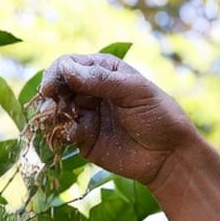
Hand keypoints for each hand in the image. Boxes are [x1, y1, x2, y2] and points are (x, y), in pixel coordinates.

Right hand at [36, 53, 199, 189]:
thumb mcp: (134, 91)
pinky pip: (65, 133)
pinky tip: (71, 136)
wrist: (169, 155)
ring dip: (52, 115)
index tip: (51, 88)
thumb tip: (65, 68)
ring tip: (55, 122)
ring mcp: (86, 114)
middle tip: (50, 108)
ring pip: (57, 110)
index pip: (69, 65)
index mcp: (102, 70)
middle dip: (51, 96)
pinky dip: (62, 133)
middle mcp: (90, 90)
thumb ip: (101, 80)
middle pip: (58, 87)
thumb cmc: (158, 116)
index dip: (56, 73)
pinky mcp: (84, 139)